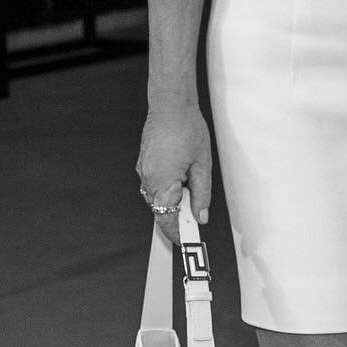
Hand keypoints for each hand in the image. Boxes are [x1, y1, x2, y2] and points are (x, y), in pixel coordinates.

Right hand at [136, 104, 212, 243]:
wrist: (170, 105)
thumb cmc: (186, 129)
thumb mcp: (202, 165)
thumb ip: (201, 193)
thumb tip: (200, 214)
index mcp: (162, 182)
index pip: (166, 219)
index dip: (176, 233)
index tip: (186, 241)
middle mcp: (148, 178)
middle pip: (160, 209)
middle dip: (176, 216)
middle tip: (193, 219)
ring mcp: (143, 170)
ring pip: (156, 196)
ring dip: (171, 199)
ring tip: (190, 191)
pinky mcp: (144, 162)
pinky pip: (154, 183)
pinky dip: (166, 187)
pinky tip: (180, 177)